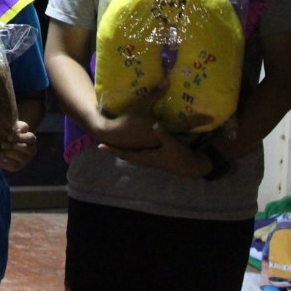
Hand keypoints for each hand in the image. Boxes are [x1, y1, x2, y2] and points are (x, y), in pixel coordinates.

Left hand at [0, 121, 38, 171]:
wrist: (4, 145)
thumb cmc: (11, 134)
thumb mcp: (15, 127)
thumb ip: (18, 127)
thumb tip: (18, 130)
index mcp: (31, 139)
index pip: (30, 138)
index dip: (19, 137)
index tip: (9, 137)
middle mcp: (31, 150)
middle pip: (25, 148)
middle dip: (13, 146)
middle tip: (3, 144)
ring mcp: (25, 160)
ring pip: (20, 157)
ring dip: (9, 153)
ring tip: (1, 151)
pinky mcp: (18, 167)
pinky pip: (14, 166)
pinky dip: (7, 162)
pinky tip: (1, 158)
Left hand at [98, 122, 212, 177]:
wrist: (190, 167)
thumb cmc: (180, 158)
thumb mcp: (172, 145)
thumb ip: (163, 134)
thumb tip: (155, 124)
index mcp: (145, 157)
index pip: (124, 153)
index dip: (112, 150)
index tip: (100, 145)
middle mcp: (145, 158)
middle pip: (125, 153)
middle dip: (114, 147)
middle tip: (102, 141)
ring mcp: (149, 158)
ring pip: (131, 152)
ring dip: (123, 146)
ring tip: (114, 139)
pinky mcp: (155, 155)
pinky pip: (138, 151)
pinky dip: (132, 146)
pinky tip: (133, 140)